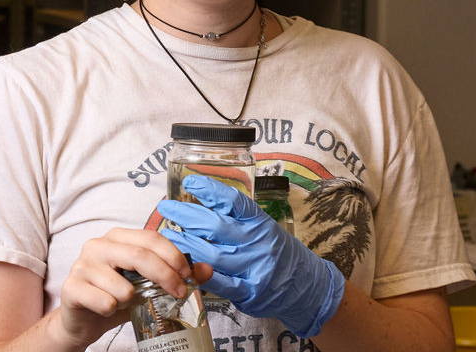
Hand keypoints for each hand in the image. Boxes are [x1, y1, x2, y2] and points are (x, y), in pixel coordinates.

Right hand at [55, 228, 212, 349]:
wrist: (82, 320)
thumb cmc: (115, 296)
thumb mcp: (147, 285)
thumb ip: (174, 274)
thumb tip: (206, 270)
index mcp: (117, 238)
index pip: (150, 238)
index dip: (173, 255)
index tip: (188, 275)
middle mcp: (97, 245)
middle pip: (139, 255)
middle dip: (165, 276)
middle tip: (178, 293)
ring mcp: (81, 265)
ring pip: (122, 285)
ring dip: (133, 300)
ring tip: (126, 302)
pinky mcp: (71, 287)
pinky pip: (105, 301)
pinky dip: (112, 310)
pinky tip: (107, 309)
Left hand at [157, 175, 344, 337]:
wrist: (308, 286)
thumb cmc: (277, 251)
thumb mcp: (263, 227)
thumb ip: (236, 217)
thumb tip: (201, 200)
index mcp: (260, 222)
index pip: (234, 201)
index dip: (210, 190)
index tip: (189, 182)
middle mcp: (256, 243)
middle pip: (215, 226)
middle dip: (186, 215)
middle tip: (166, 208)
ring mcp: (253, 268)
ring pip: (212, 255)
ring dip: (185, 245)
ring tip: (167, 235)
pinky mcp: (249, 292)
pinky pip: (220, 283)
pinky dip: (199, 274)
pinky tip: (183, 265)